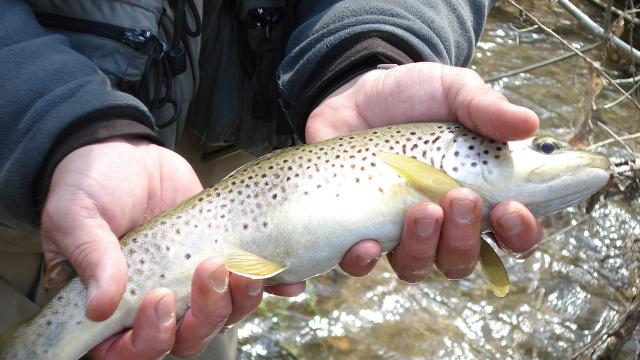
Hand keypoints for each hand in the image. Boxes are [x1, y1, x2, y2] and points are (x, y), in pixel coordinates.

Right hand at [41, 137, 303, 358]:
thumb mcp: (77, 216)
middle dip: (206, 315)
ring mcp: (193, 283)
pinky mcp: (223, 256)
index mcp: (115, 305)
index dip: (150, 338)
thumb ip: (90, 257)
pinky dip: (274, 284)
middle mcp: (157, 303)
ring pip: (224, 314)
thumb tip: (101, 305)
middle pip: (189, 337)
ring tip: (244, 267)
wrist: (126, 153)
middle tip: (210, 270)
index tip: (159, 299)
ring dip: (240, 299)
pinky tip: (287, 278)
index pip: (130, 350)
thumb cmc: (91, 186)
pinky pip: (253, 283)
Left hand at [306, 62, 541, 280]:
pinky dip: (364, 261)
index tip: (510, 209)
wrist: (354, 94)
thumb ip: (486, 106)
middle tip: (460, 197)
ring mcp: (396, 230)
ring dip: (423, 249)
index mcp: (476, 193)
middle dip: (465, 237)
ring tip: (421, 210)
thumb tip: (529, 124)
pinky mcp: (356, 230)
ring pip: (416, 267)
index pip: (511, 234)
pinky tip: (365, 243)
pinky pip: (361, 265)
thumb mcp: (452, 90)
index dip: (519, 233)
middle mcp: (440, 223)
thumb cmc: (412, 95)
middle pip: (461, 259)